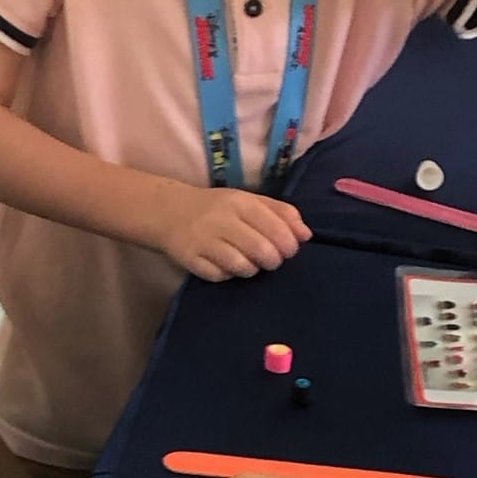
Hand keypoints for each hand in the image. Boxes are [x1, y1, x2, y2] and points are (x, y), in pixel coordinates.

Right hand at [156, 183, 311, 280]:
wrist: (169, 211)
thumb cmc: (218, 208)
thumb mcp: (249, 202)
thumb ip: (281, 213)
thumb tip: (307, 235)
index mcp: (241, 202)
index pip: (276, 227)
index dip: (289, 245)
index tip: (288, 250)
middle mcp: (222, 219)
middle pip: (261, 250)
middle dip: (273, 261)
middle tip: (271, 260)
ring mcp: (204, 240)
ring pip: (242, 266)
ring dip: (252, 269)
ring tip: (249, 263)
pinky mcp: (191, 259)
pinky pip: (220, 276)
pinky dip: (228, 275)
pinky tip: (226, 266)